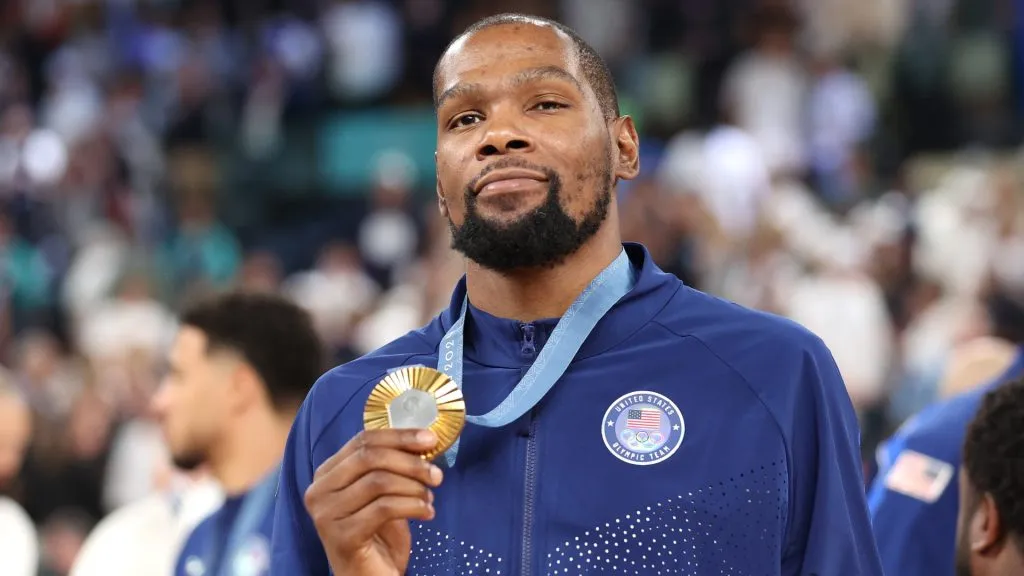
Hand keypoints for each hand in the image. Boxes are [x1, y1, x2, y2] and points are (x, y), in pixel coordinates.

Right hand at [304, 429, 443, 575]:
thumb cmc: (378, 535)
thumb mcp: (383, 494)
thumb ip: (391, 466)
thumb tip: (423, 439)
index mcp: (327, 474)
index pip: (363, 441)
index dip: (399, 436)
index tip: (430, 439)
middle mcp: (318, 491)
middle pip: (370, 458)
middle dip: (410, 462)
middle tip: (436, 474)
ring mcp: (326, 514)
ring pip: (379, 482)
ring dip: (413, 487)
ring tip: (430, 498)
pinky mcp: (341, 536)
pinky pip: (384, 508)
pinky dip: (412, 506)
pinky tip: (427, 513)